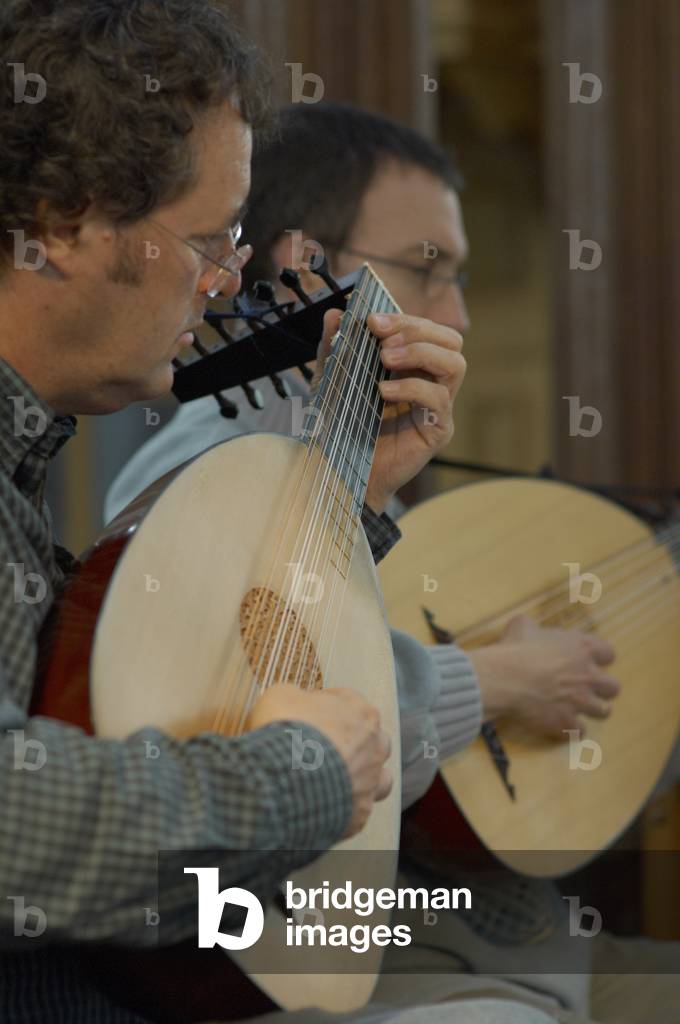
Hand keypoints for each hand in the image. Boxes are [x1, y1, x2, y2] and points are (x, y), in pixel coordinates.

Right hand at [246, 683, 392, 838]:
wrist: (288, 777)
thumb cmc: (287, 731)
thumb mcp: (280, 696)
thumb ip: (294, 696)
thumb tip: (293, 701)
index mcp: (360, 711)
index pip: (348, 701)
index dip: (324, 706)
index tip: (307, 714)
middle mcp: (374, 745)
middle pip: (372, 739)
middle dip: (352, 742)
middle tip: (322, 748)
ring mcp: (370, 780)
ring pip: (381, 778)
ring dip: (363, 778)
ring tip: (336, 782)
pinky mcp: (360, 812)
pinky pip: (357, 810)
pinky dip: (343, 809)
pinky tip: (321, 808)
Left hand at [315, 310, 465, 513]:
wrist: (341, 471)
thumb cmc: (342, 426)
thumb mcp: (333, 380)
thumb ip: (334, 348)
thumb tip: (335, 313)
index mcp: (413, 367)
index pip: (426, 330)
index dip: (404, 319)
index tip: (372, 320)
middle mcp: (432, 383)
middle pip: (451, 340)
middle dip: (417, 329)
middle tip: (382, 337)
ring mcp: (438, 407)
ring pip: (456, 364)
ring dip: (421, 352)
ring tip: (386, 358)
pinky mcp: (438, 431)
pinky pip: (439, 400)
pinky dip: (412, 388)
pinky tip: (384, 391)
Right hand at [468, 614, 619, 739]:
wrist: (506, 678)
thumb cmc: (516, 648)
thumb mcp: (522, 625)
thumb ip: (533, 626)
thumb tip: (529, 627)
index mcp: (582, 649)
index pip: (608, 653)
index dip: (599, 658)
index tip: (587, 660)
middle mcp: (588, 676)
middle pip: (613, 687)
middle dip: (601, 688)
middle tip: (584, 688)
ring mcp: (581, 702)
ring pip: (603, 712)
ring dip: (592, 710)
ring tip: (577, 709)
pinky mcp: (568, 723)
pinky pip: (580, 731)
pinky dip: (571, 729)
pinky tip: (561, 725)